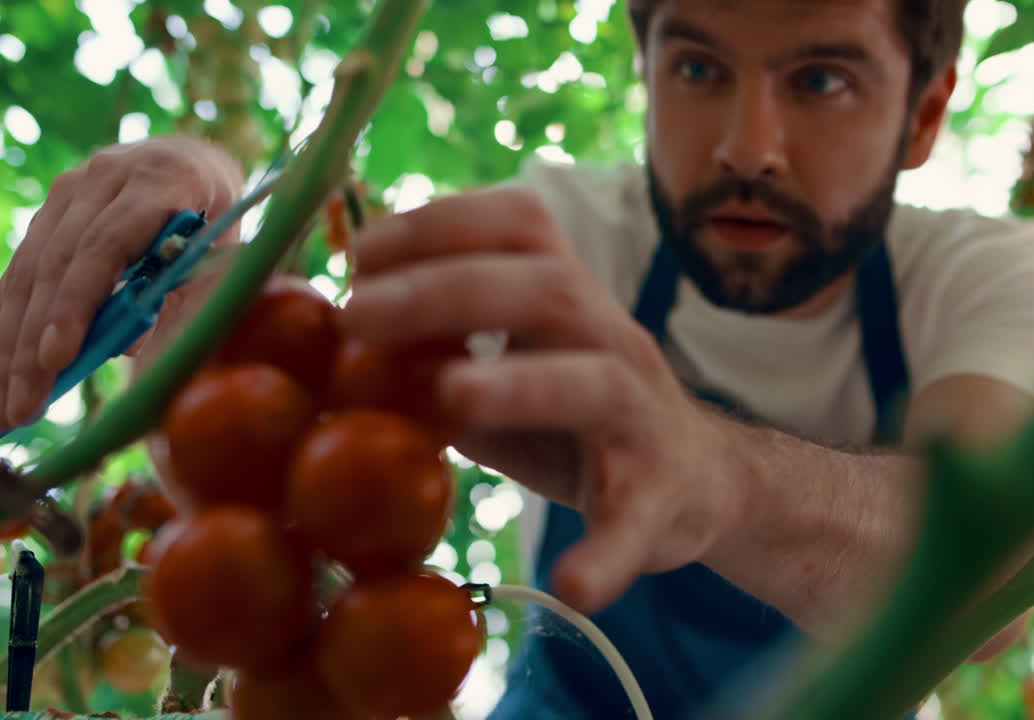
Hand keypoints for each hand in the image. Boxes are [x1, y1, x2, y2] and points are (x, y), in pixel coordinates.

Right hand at [0, 135, 244, 432]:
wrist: (192, 159)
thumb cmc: (221, 218)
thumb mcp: (228, 254)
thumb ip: (196, 302)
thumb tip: (147, 369)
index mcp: (156, 183)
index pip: (105, 245)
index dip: (77, 302)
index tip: (58, 358)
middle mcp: (100, 182)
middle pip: (55, 270)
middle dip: (30, 348)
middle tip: (17, 412)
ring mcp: (65, 197)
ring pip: (25, 280)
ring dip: (4, 352)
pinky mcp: (44, 219)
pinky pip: (13, 280)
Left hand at [342, 187, 744, 613]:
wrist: (697, 478)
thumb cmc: (577, 414)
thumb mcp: (512, 364)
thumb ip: (443, 351)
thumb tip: (337, 340)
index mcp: (570, 298)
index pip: (520, 225)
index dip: (442, 223)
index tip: (362, 250)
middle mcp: (611, 338)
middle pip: (546, 288)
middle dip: (447, 290)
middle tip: (358, 315)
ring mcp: (642, 416)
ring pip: (595, 382)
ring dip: (520, 381)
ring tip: (449, 396)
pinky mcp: (661, 496)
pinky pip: (637, 521)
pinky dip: (606, 553)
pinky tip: (571, 584)